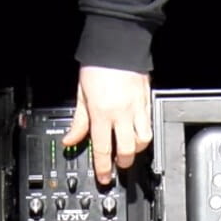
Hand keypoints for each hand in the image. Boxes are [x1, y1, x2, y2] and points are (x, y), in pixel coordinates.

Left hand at [62, 66, 152, 185]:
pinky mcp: (147, 100)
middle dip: (123, 162)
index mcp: (101, 113)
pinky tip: (138, 132)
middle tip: (118, 165)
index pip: (103, 149)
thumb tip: (70, 139)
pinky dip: (144, 132)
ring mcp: (137, 108)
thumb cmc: (98, 65)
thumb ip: (78, 121)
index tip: (104, 178)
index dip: (103, 168)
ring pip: (144, 139)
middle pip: (127, 150)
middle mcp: (121, 113)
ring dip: (137, 149)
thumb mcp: (81, 94)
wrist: (117, 43)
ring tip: (129, 148)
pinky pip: (149, 123)